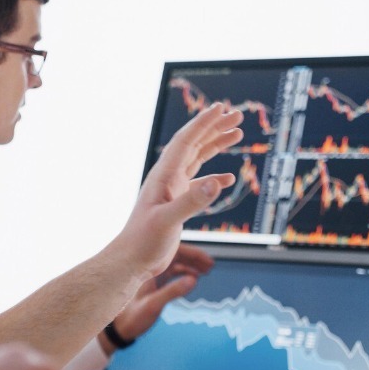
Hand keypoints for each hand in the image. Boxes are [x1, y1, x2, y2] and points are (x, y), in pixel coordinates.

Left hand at [107, 244, 214, 348]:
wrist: (118, 328)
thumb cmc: (131, 317)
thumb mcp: (153, 305)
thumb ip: (172, 292)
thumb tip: (194, 279)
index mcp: (146, 265)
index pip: (172, 250)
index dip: (192, 253)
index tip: (207, 260)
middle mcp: (148, 266)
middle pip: (174, 254)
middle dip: (194, 258)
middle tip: (210, 265)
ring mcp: (150, 273)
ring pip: (174, 263)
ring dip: (190, 265)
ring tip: (206, 271)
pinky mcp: (152, 282)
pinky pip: (171, 272)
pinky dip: (184, 273)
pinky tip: (193, 278)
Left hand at [111, 103, 242, 282]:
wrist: (131, 261)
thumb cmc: (143, 241)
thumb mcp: (168, 221)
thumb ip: (192, 202)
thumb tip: (218, 183)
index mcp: (164, 175)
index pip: (186, 141)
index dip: (204, 123)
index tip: (222, 108)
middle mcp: (168, 177)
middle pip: (194, 144)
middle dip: (215, 128)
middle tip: (237, 115)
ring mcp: (172, 190)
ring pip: (197, 159)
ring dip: (216, 145)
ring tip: (237, 134)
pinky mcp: (177, 204)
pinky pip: (199, 184)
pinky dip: (214, 178)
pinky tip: (228, 179)